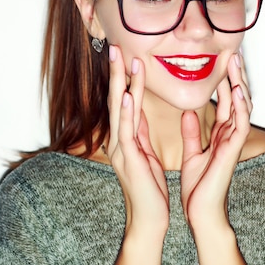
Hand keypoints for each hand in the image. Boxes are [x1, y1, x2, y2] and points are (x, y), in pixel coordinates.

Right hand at [106, 45, 168, 236]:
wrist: (149, 218)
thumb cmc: (149, 188)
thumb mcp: (146, 153)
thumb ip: (139, 131)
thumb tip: (137, 110)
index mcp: (126, 137)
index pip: (123, 101)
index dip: (124, 77)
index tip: (126, 54)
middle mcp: (119, 140)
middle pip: (116, 99)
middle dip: (117, 72)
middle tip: (115, 45)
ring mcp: (121, 149)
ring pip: (120, 110)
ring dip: (121, 83)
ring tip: (121, 60)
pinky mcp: (129, 160)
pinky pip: (126, 131)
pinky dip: (125, 112)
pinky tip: (125, 95)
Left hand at [180, 53, 251, 227]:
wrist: (200, 212)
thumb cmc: (198, 186)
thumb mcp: (193, 153)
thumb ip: (192, 133)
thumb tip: (188, 112)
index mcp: (220, 134)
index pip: (224, 101)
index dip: (223, 80)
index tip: (220, 60)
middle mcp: (229, 134)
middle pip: (236, 98)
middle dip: (235, 76)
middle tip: (233, 53)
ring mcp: (233, 142)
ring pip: (242, 107)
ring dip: (240, 84)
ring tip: (237, 63)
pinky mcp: (231, 151)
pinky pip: (239, 125)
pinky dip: (240, 107)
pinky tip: (238, 91)